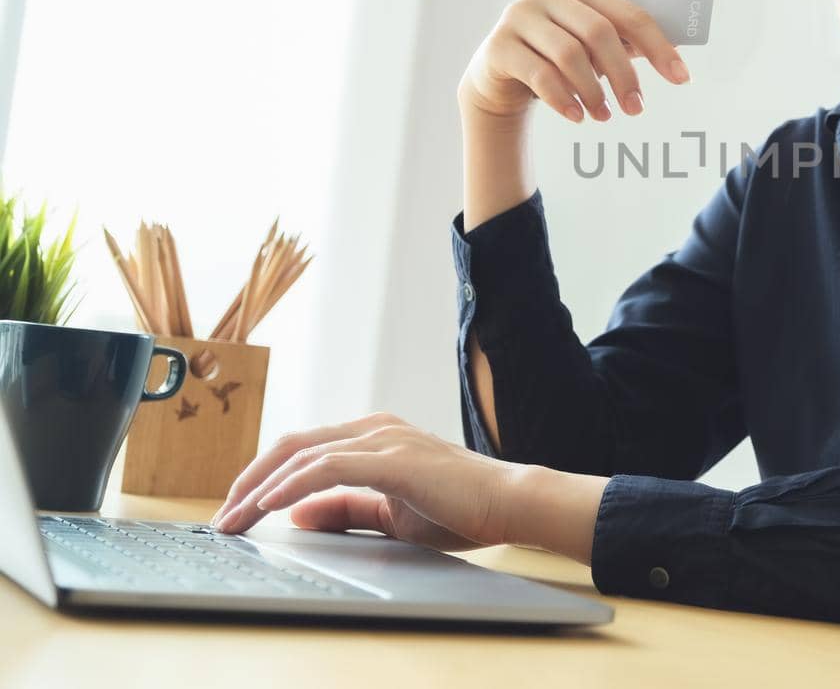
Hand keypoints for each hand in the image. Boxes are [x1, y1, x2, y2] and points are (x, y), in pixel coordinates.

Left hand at [209, 412, 527, 550]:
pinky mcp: (394, 459)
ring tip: (234, 518)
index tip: (236, 511)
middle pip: (291, 445)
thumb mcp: (391, 514)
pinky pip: (329, 467)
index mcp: (373, 438)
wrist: (509, 502)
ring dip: (260, 488)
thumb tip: (296, 513)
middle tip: (221, 518)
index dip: (262, 478)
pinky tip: (271, 506)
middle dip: (248, 481)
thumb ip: (346, 509)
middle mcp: (374, 430)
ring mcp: (384, 440)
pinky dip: (294, 485)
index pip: (302, 450)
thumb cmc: (460, 507)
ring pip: (302, 454)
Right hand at [457, 0, 690, 123]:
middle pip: (599, 33)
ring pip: (569, 54)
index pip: (629, 15)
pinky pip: (539, 75)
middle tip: (636, 108)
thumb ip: (625, 43)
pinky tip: (577, 116)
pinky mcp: (498, 45)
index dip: (658, 46)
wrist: (500, 75)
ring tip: (603, 116)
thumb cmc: (557, 57)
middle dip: (624, 75)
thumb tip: (675, 58)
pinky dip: (563, 99)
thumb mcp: (592, 47)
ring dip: (593, 91)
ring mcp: (518, 16)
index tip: (681, 78)